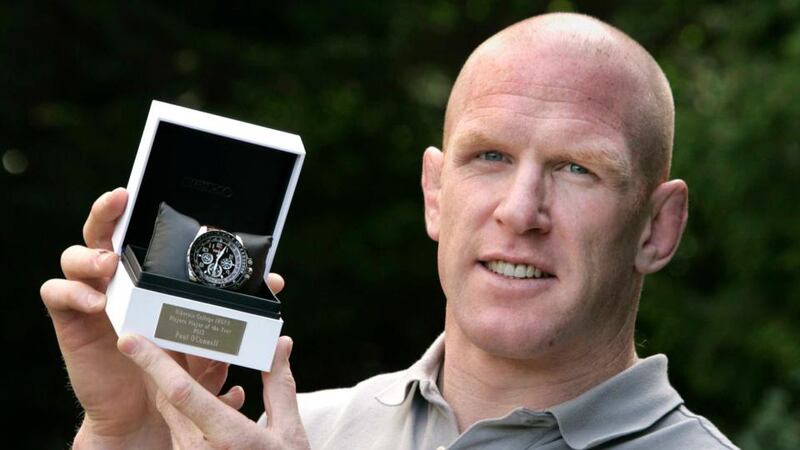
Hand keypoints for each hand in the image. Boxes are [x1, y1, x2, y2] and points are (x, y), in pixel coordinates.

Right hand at [40, 188, 287, 448]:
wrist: (149, 409)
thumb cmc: (178, 365)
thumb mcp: (209, 331)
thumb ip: (235, 304)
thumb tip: (274, 280)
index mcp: (144, 270)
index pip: (133, 229)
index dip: (129, 207)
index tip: (133, 189)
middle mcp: (114, 276)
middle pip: (98, 231)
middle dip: (105, 213)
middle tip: (119, 202)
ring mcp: (90, 294)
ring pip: (73, 256)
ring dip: (89, 255)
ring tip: (110, 265)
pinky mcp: (71, 320)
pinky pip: (57, 294)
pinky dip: (73, 293)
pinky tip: (97, 303)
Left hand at [118, 334, 309, 449]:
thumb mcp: (290, 430)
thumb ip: (279, 385)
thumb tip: (280, 344)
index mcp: (228, 437)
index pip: (181, 393)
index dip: (153, 363)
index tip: (130, 340)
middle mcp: (200, 449)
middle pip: (168, 397)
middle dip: (159, 362)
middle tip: (153, 328)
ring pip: (171, 412)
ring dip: (170, 382)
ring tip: (173, 349)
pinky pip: (179, 427)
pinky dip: (183, 404)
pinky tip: (192, 387)